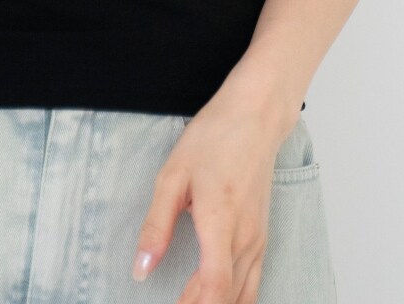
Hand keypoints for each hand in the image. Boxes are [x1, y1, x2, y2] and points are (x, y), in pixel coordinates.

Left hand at [131, 96, 287, 303]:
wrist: (254, 119)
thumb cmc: (213, 139)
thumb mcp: (172, 176)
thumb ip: (156, 226)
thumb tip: (141, 268)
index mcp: (220, 223)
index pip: (214, 287)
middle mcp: (246, 238)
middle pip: (228, 298)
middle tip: (172, 303)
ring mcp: (259, 240)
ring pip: (245, 296)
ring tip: (187, 302)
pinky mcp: (262, 236)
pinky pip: (254, 282)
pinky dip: (236, 299)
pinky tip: (216, 298)